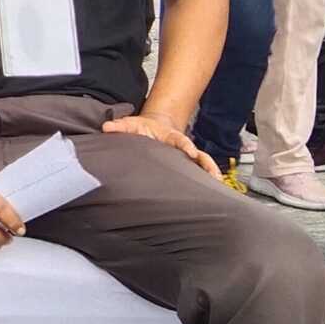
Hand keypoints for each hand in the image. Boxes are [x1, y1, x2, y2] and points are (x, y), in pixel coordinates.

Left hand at [102, 113, 222, 181]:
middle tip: (214, 176)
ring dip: (210, 176)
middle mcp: (183, 149)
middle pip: (200, 156)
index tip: (190, 152)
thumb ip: (120, 126)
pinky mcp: (185, 168)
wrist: (152, 128)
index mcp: (172, 137)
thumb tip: (106, 127)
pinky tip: (211, 198)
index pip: (182, 141)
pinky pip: (198, 176)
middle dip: (207, 165)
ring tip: (218, 190)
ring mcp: (186, 159)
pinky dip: (206, 185)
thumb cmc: (142, 128)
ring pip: (203, 167)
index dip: (186, 146)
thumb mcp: (131, 124)